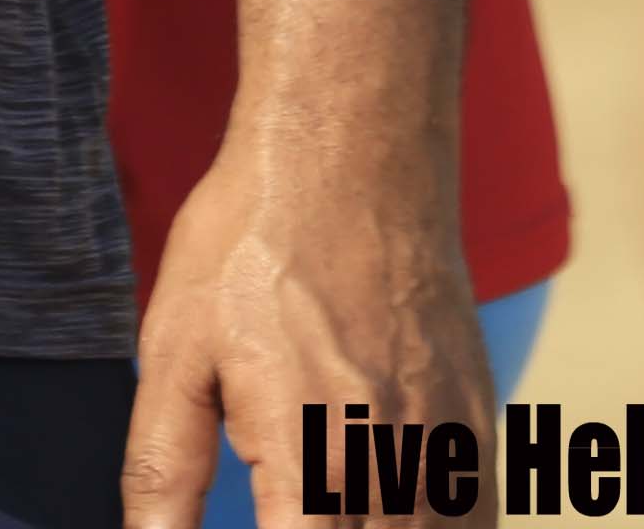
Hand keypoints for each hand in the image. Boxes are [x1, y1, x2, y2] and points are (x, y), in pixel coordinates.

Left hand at [126, 147, 489, 528]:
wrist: (354, 152)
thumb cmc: (253, 242)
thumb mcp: (177, 349)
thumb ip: (164, 469)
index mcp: (309, 458)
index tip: (258, 528)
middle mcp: (392, 467)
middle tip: (279, 507)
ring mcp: (449, 447)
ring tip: (324, 507)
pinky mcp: (480, 422)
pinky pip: (475, 522)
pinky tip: (385, 515)